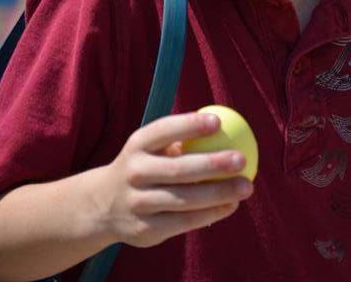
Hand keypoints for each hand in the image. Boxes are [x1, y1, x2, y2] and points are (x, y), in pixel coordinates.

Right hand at [97, 111, 253, 247]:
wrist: (104, 205)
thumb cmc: (145, 165)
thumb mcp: (151, 148)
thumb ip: (181, 139)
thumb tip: (229, 126)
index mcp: (137, 145)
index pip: (163, 130)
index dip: (189, 125)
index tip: (218, 121)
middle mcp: (134, 173)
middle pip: (178, 169)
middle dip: (213, 164)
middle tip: (242, 159)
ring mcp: (137, 203)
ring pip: (184, 200)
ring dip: (219, 193)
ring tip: (246, 186)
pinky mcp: (145, 230)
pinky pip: (184, 222)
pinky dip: (210, 214)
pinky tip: (231, 205)